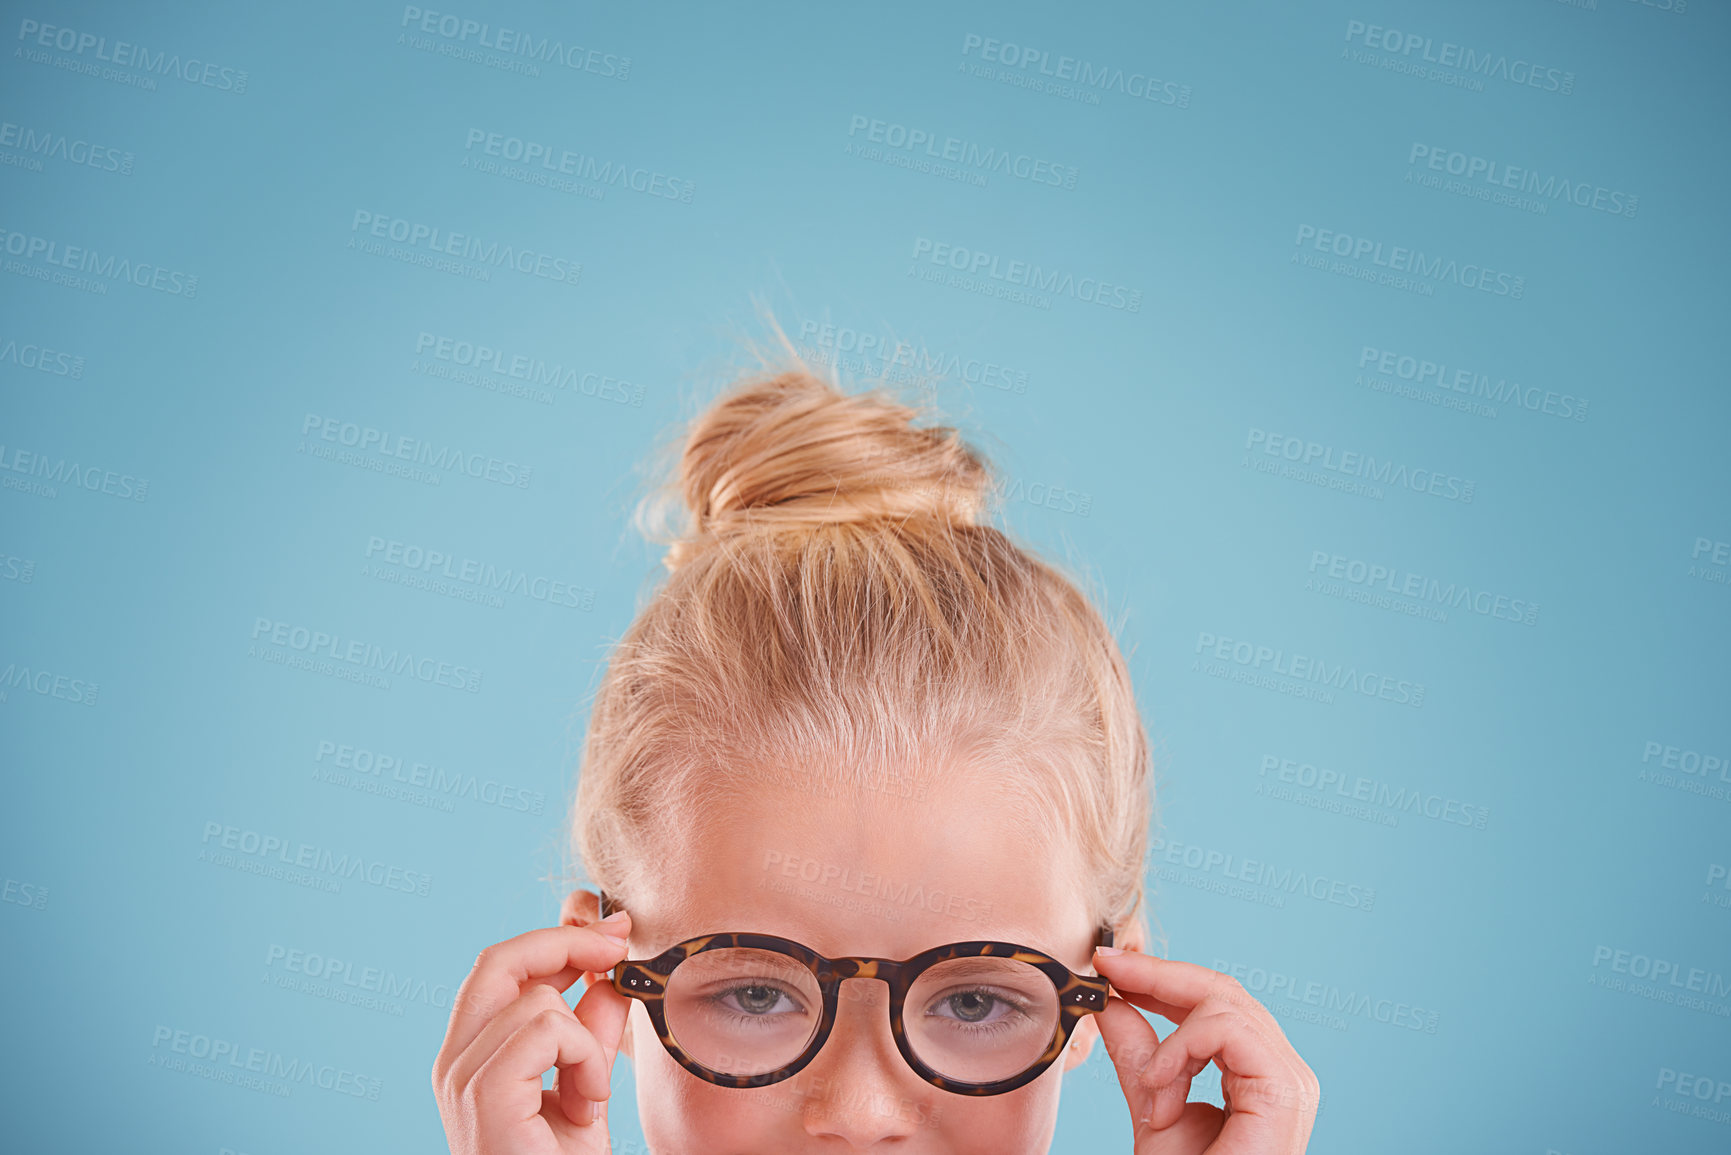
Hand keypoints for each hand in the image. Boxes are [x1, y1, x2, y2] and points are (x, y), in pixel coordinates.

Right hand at [432, 910, 633, 1153]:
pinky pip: (546, 1031)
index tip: (613, 929)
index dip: (557, 936)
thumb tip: (610, 967)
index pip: (500, 967)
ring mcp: (462, 1082)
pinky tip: (589, 1103)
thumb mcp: (589, 1084)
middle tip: (618, 950)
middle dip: (565, 943)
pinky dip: (584, 1057)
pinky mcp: (484, 1099)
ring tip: (591, 1094)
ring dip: (587, 1040)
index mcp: (471, 1054)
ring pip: (536, 1000)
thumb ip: (593, 1028)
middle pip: (497, 959)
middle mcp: (454, 1064)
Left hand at [1092, 947, 1318, 1153]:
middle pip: (1223, 991)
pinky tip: (1163, 1090)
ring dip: (1170, 1041)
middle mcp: (1281, 1070)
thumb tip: (1111, 1003)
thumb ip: (1139, 1056)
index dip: (1162, 977)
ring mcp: (1290, 1080)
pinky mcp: (1285, 1091)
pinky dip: (1183, 1050)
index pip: (1214, 1003)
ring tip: (1151, 1088)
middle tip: (1108, 967)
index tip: (1112, 963)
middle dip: (1158, 975)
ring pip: (1225, 1005)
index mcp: (1257, 1072)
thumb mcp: (1153, 1107)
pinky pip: (1230, 1031)